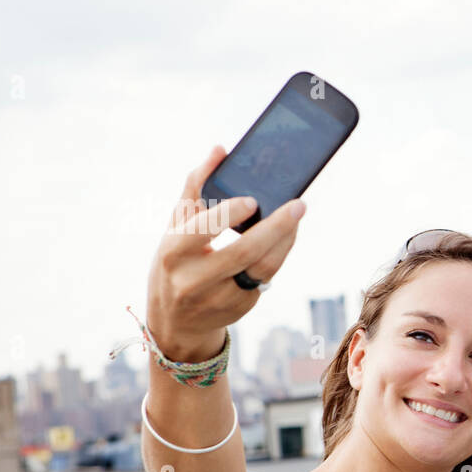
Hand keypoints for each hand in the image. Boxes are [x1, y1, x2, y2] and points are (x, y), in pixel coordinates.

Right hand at [146, 146, 305, 360]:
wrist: (175, 320)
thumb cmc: (177, 261)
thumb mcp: (176, 227)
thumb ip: (195, 187)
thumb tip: (219, 150)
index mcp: (173, 254)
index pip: (200, 232)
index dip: (227, 215)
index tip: (253, 200)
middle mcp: (194, 280)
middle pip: (242, 253)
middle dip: (274, 228)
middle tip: (298, 205)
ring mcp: (219, 299)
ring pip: (262, 269)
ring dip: (284, 240)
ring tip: (296, 216)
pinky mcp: (240, 308)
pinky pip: (266, 278)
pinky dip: (279, 254)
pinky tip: (287, 235)